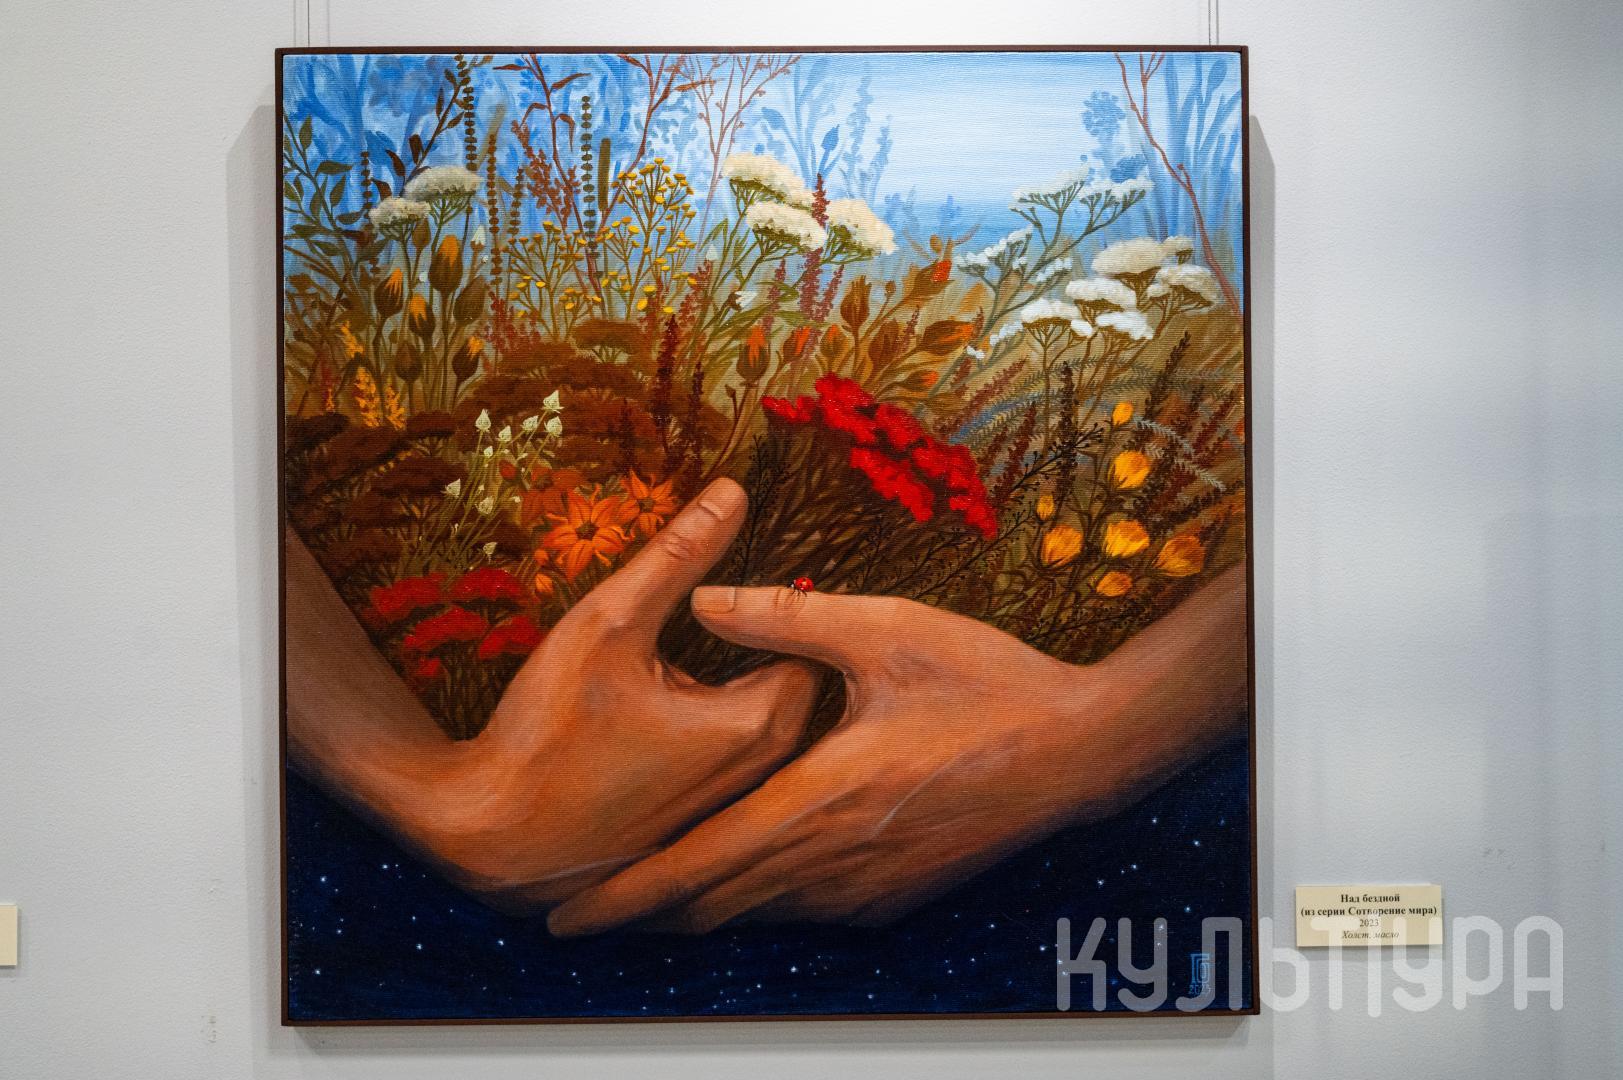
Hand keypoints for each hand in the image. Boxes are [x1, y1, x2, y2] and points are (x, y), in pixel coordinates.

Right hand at [285, 478, 817, 910]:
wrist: (485, 841)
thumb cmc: (546, 732)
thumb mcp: (609, 623)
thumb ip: (678, 557)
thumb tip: (735, 490)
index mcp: (758, 724)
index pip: (812, 644)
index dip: (780, 610)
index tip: (737, 592)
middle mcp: (763, 780)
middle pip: (795, 690)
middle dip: (761, 654)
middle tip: (705, 626)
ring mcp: (735, 819)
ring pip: (765, 738)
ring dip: (740, 703)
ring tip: (683, 676)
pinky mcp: (704, 843)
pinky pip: (734, 781)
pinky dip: (716, 752)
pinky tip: (660, 738)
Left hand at [548, 566, 1248, 934]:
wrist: (1081, 751)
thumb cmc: (985, 683)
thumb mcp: (885, 629)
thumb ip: (785, 619)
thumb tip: (702, 596)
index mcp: (818, 798)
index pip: (697, 863)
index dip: (626, 894)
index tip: (565, 915)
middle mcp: (834, 861)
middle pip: (714, 906)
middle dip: (647, 913)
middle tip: (586, 913)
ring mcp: (868, 889)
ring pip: (759, 916)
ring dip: (702, 908)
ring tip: (649, 899)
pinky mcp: (897, 898)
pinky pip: (808, 913)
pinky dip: (764, 902)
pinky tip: (751, 881)